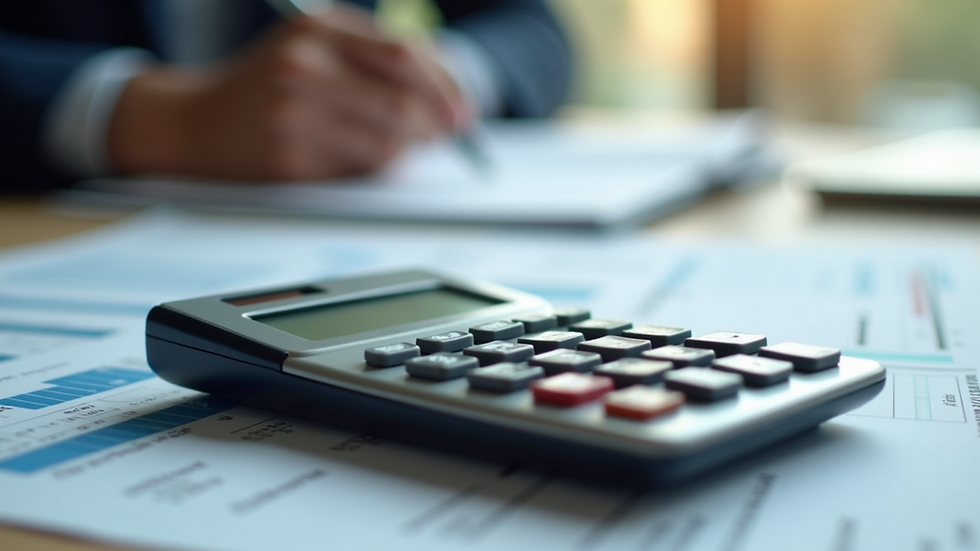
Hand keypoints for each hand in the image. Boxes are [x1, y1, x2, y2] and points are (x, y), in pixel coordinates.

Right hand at [107, 5, 472, 180]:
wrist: (195, 121)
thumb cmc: (270, 83)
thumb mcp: (316, 47)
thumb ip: (376, 61)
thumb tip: (449, 101)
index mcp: (318, 28)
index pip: (404, 56)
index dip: (445, 86)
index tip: (466, 112)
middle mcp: (303, 65)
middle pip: (401, 102)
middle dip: (435, 126)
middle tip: (447, 137)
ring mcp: (292, 113)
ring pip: (386, 143)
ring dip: (402, 151)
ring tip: (390, 145)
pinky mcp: (288, 158)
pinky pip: (358, 170)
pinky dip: (370, 168)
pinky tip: (351, 156)